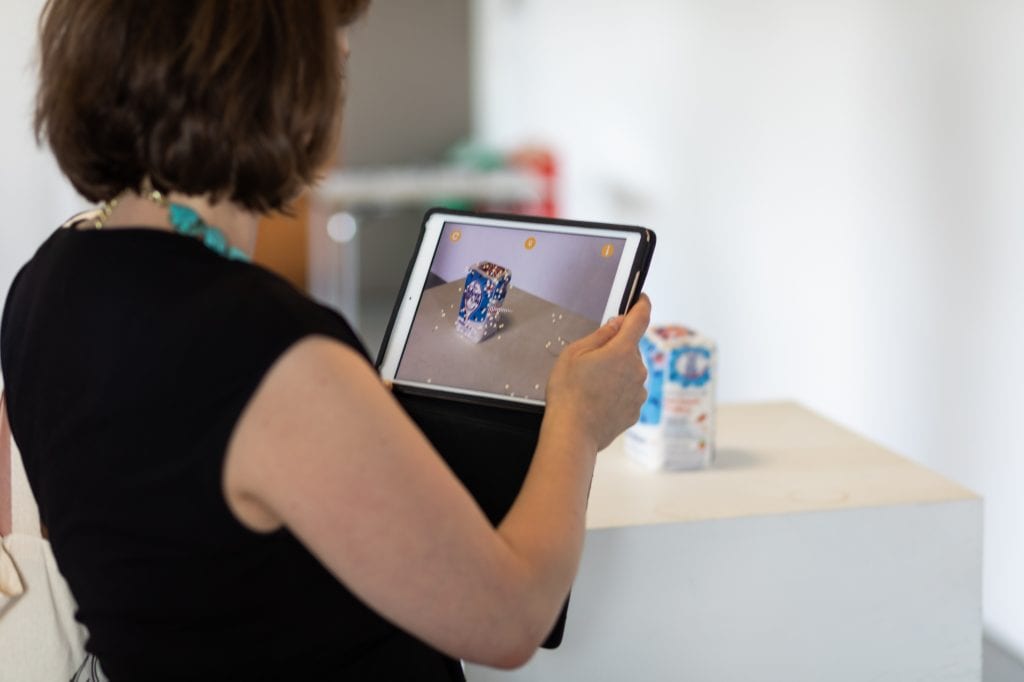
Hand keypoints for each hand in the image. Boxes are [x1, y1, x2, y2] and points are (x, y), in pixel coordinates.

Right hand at [545, 294, 651, 450]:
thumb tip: (618, 324)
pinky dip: (617, 393)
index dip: (642, 305)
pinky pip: (628, 394)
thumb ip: (600, 335)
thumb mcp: (574, 353)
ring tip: (591, 388)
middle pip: (631, 350)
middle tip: (590, 364)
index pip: (640, 319)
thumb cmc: (568, 392)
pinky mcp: (636, 411)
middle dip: (616, 350)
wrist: (572, 433)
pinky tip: (597, 402)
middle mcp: (638, 370)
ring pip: (630, 373)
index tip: (642, 299)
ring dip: (616, 374)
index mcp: (623, 350)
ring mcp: (639, 392)